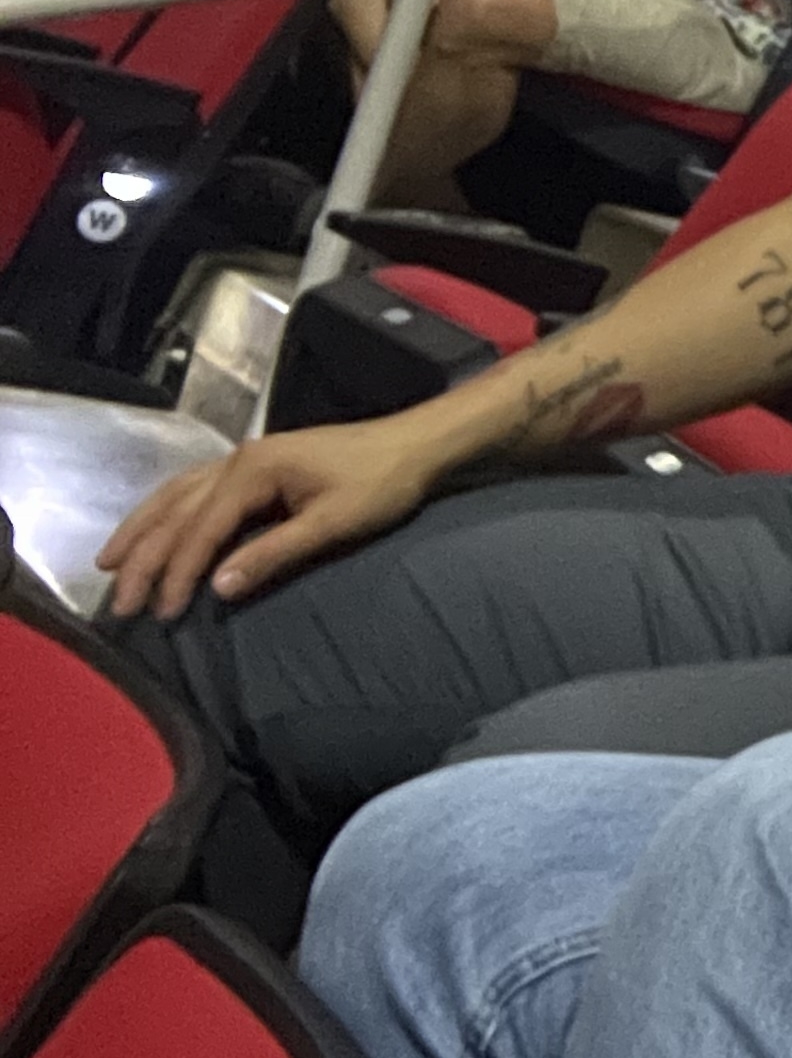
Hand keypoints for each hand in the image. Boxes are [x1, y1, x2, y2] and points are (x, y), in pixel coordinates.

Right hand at [94, 416, 448, 617]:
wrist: (415, 444)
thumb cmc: (383, 483)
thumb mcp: (333, 523)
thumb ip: (274, 553)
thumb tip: (216, 586)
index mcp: (254, 470)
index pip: (201, 529)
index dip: (177, 573)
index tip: (161, 612)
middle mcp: (238, 459)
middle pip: (176, 512)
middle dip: (144, 559)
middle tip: (118, 602)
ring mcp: (244, 458)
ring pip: (176, 495)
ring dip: (142, 530)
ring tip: (110, 564)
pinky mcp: (256, 464)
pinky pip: (194, 488)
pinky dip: (166, 510)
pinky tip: (155, 526)